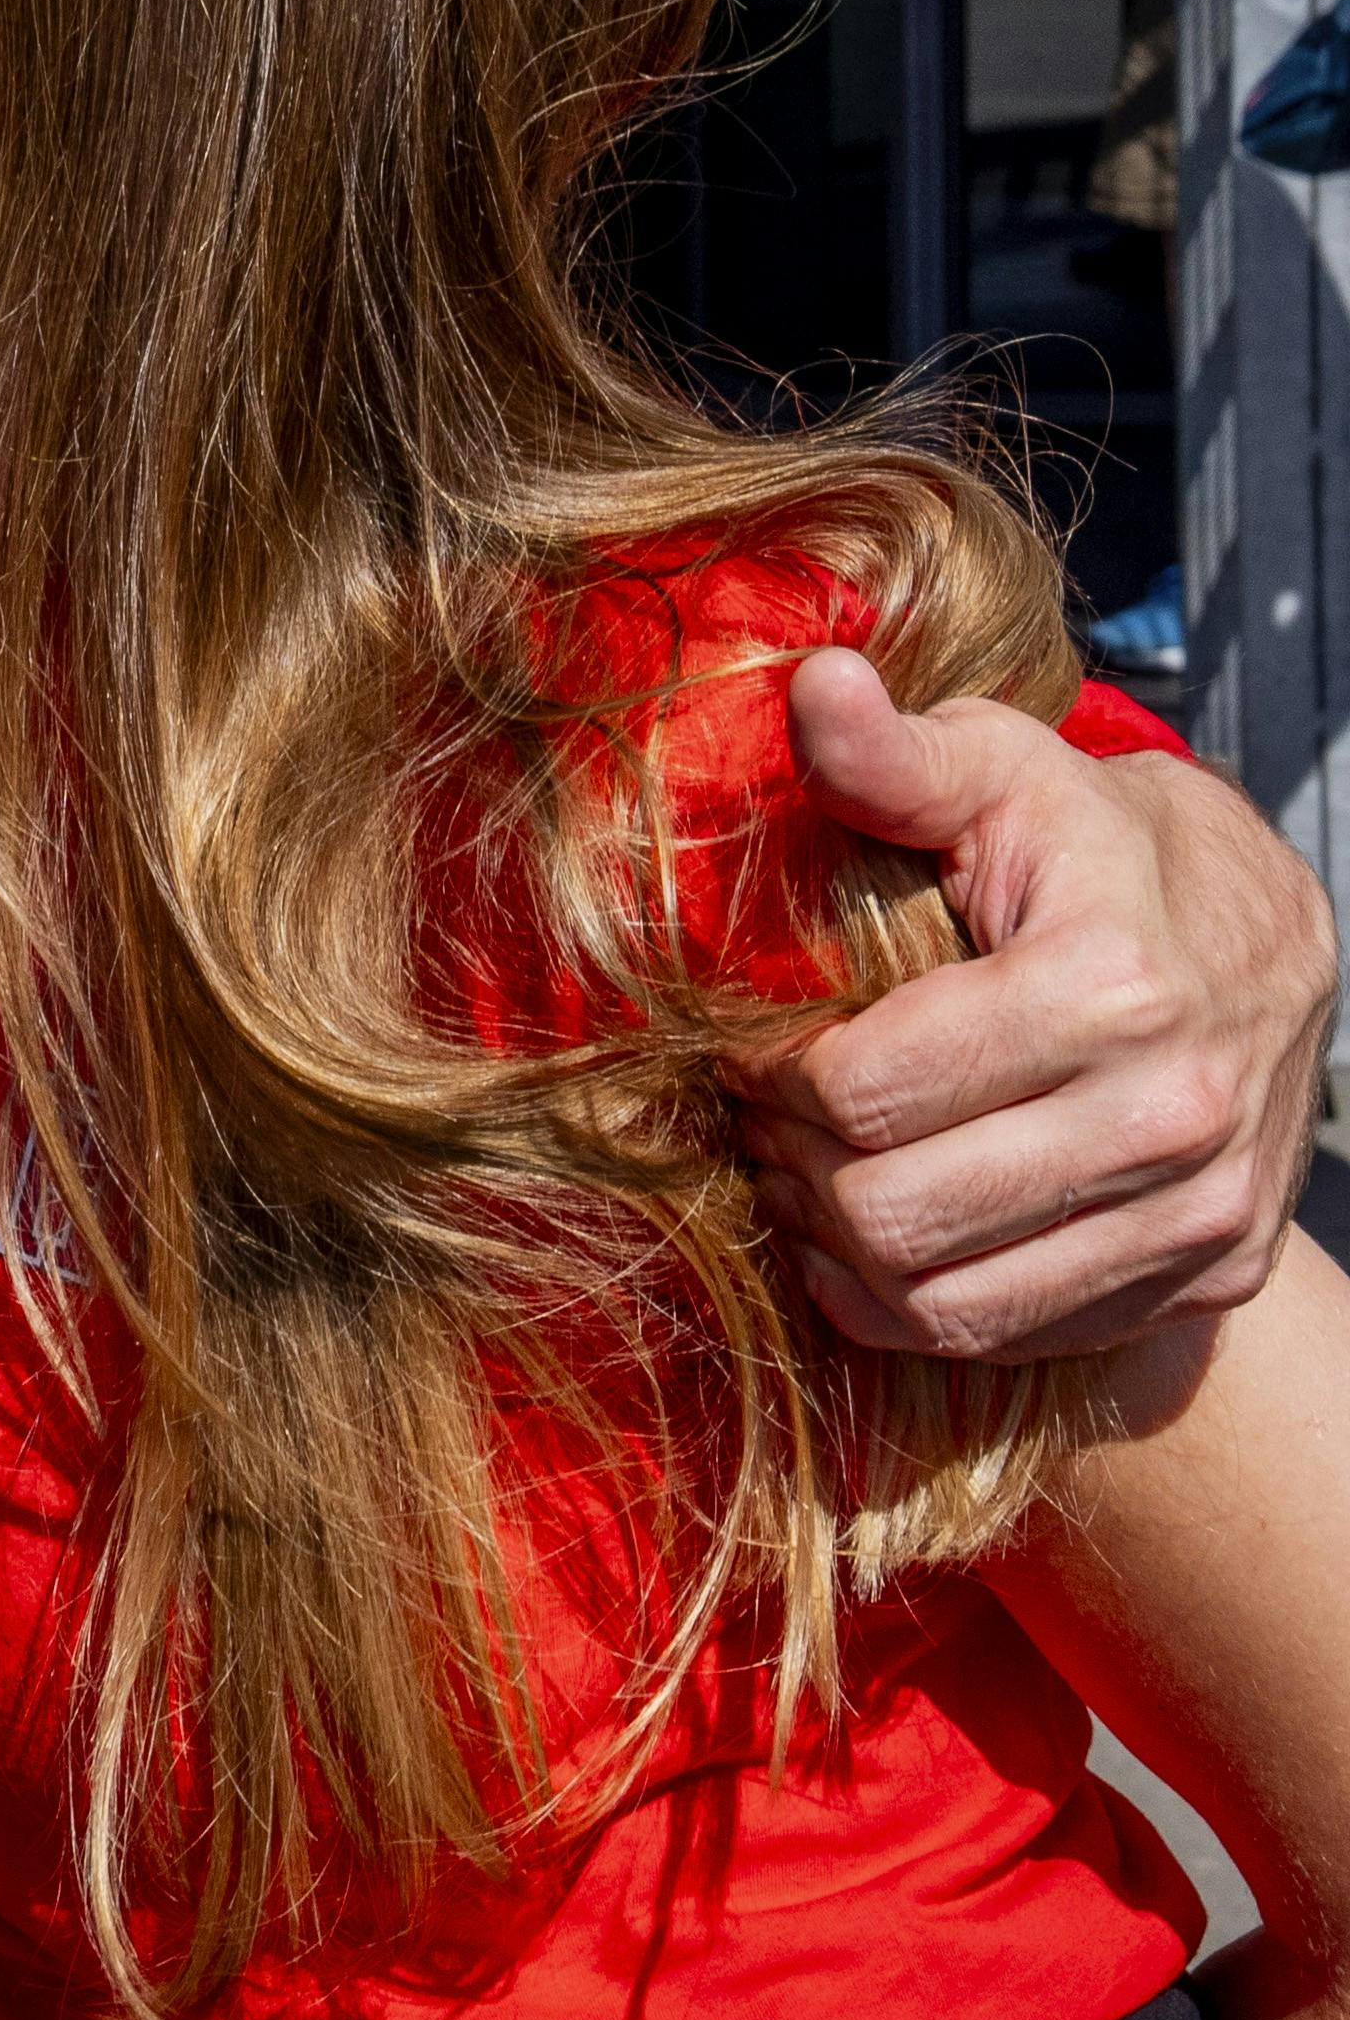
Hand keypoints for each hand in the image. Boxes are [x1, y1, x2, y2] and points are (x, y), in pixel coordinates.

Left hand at [741, 647, 1333, 1360]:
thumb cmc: (1103, 843)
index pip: (870, 1091)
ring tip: (805, 1173)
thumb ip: (900, 753)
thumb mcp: (1008, 769)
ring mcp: (1200, 1209)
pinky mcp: (1207, 1276)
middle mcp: (1173, 1112)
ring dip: (841, 1247)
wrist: (1270, 937)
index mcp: (1115, 983)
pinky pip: (1011, 1333)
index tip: (748, 1043)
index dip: (773, 1075)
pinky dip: (914, 1304)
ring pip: (946, 1299)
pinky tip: (873, 1236)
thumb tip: (813, 686)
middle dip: (797, 1167)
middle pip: (897, 1211)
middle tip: (763, 1116)